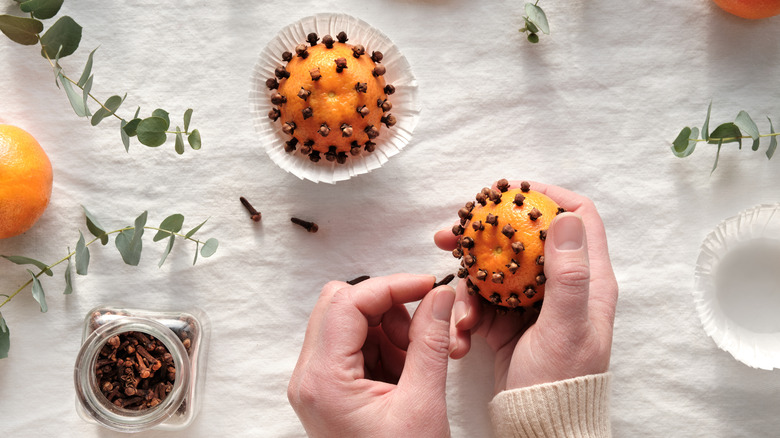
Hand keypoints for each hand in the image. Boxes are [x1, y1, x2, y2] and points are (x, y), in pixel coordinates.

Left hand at [288, 274, 455, 437]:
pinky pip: (355, 345)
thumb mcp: (423, 403)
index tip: (429, 285)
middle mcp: (309, 377)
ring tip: (417, 362)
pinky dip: (385, 347)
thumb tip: (440, 294)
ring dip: (389, 329)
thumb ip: (431, 342)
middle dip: (388, 308)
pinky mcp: (329, 389)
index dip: (391, 285)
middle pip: (341, 305)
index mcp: (322, 380)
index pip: (347, 302)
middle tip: (422, 331)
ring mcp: (316, 383)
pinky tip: (406, 372)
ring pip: (349, 322)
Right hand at [434, 181, 617, 392]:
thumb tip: (565, 218)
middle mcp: (561, 286)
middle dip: (486, 232)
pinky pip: (481, 303)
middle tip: (452, 233)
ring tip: (445, 284)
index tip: (509, 193)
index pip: (578, 218)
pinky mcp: (507, 323)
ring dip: (468, 276)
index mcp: (589, 280)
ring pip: (495, 269)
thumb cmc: (562, 380)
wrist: (540, 427)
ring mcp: (531, 304)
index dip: (547, 198)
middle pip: (525, 239)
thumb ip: (569, 275)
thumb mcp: (567, 327)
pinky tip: (461, 333)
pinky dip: (467, 312)